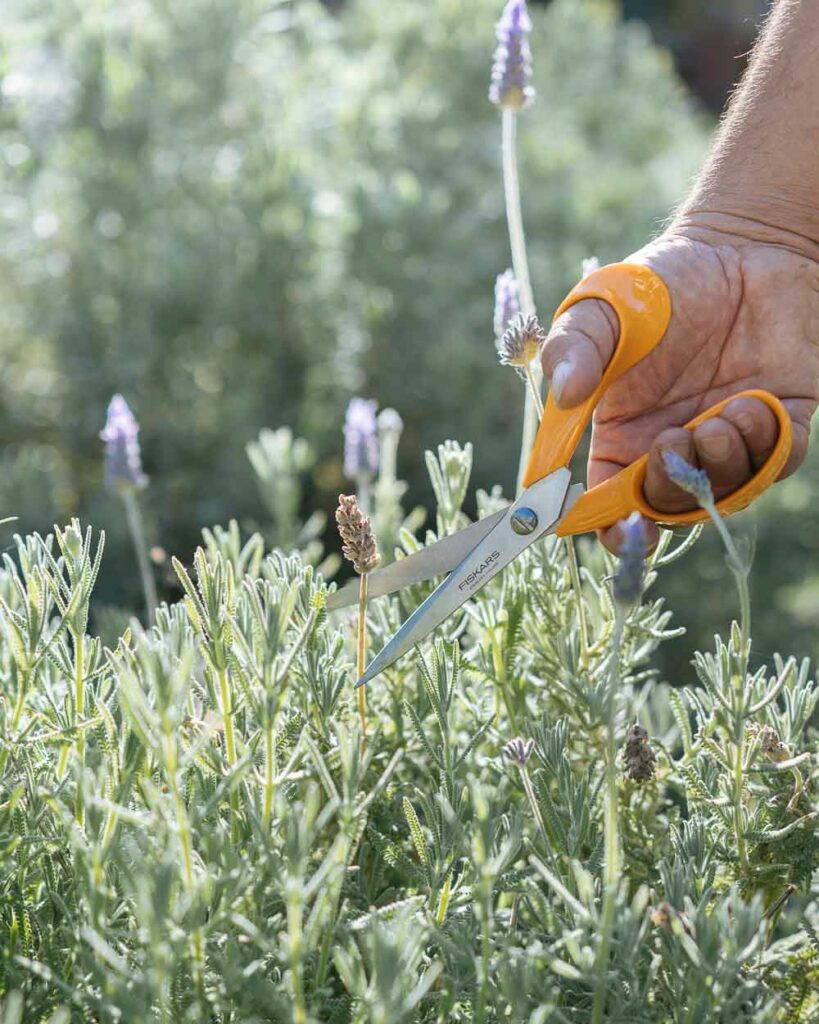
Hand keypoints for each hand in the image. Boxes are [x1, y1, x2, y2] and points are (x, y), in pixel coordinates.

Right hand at [541, 214, 818, 550]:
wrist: (741, 248)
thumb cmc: (660, 283)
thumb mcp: (601, 309)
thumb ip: (573, 348)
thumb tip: (563, 394)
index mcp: (622, 436)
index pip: (607, 501)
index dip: (607, 524)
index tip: (618, 522)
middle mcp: (672, 447)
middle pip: (667, 508)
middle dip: (670, 491)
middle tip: (672, 442)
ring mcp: (726, 438)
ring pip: (725, 492)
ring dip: (721, 465)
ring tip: (720, 415)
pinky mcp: (780, 422)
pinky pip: (777, 463)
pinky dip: (766, 446)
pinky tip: (753, 402)